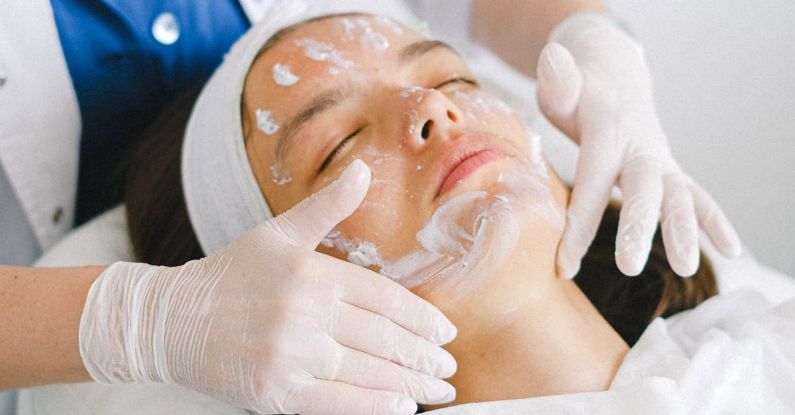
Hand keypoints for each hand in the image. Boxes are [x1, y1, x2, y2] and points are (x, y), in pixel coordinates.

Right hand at [79, 160, 456, 414]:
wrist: (170, 320)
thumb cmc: (230, 275)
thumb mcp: (277, 233)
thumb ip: (326, 206)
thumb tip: (363, 169)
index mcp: (313, 274)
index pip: (385, 299)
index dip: (422, 319)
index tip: (447, 332)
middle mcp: (305, 314)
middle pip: (383, 339)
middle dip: (424, 355)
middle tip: (448, 367)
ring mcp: (290, 356)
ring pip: (367, 372)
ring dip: (410, 383)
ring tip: (437, 390)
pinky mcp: (274, 392)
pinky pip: (338, 402)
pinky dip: (374, 405)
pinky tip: (401, 406)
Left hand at [536, 13, 741, 277]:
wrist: (615, 78)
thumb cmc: (578, 94)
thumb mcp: (562, 85)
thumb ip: (558, 80)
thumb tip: (552, 59)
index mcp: (607, 131)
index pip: (591, 181)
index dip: (577, 224)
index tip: (564, 264)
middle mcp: (640, 146)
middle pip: (642, 188)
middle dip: (638, 226)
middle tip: (629, 266)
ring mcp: (660, 158)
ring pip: (678, 195)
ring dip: (684, 230)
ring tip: (687, 268)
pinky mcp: (669, 170)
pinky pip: (696, 196)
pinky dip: (714, 221)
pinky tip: (731, 250)